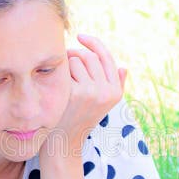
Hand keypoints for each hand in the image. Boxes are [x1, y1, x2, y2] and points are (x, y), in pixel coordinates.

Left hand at [47, 34, 126, 155]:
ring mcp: (91, 92)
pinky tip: (54, 82)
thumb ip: (115, 86)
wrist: (64, 142)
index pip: (106, 56)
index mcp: (115, 91)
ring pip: (78, 59)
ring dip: (66, 63)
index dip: (93, 43)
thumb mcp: (102, 105)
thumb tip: (124, 67)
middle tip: (63, 60)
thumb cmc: (79, 120)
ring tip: (60, 78)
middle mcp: (107, 91)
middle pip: (90, 56)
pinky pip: (67, 67)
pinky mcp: (75, 93)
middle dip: (75, 53)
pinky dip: (60, 70)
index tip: (80, 36)